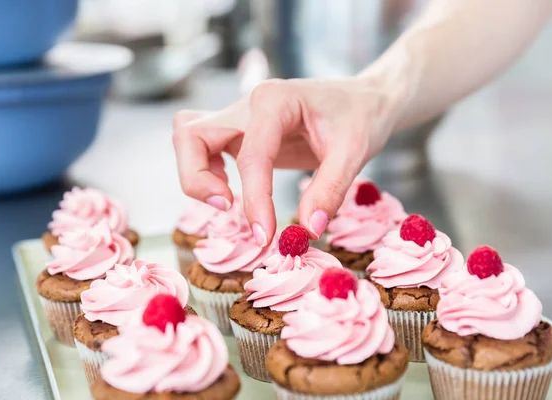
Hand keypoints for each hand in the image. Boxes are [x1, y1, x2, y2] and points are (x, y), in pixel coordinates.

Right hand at [172, 77, 406, 245]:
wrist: (364, 100)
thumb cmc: (361, 117)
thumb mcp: (355, 152)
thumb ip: (330, 190)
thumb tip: (307, 230)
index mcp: (274, 100)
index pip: (250, 156)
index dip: (254, 200)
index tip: (266, 236)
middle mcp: (247, 104)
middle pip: (190, 136)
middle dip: (197, 179)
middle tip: (227, 207)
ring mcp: (239, 117)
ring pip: (187, 139)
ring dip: (195, 174)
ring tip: (228, 201)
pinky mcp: (240, 133)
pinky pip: (202, 148)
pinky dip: (205, 172)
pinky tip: (232, 192)